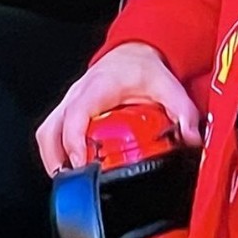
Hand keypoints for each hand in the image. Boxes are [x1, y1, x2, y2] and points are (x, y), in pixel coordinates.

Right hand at [36, 42, 202, 174]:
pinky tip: (70, 169)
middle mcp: (78, 94)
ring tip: (70, 182)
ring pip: (46, 133)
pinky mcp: (67, 110)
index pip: (76, 115)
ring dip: (53, 159)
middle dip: (58, 159)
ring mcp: (69, 102)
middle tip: (74, 183)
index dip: (74, 141)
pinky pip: (50, 132)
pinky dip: (55, 152)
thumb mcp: (169, 88)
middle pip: (52, 129)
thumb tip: (191, 138)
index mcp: (99, 88)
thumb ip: (184, 112)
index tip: (82, 163)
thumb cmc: (143, 69)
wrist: (132, 54)